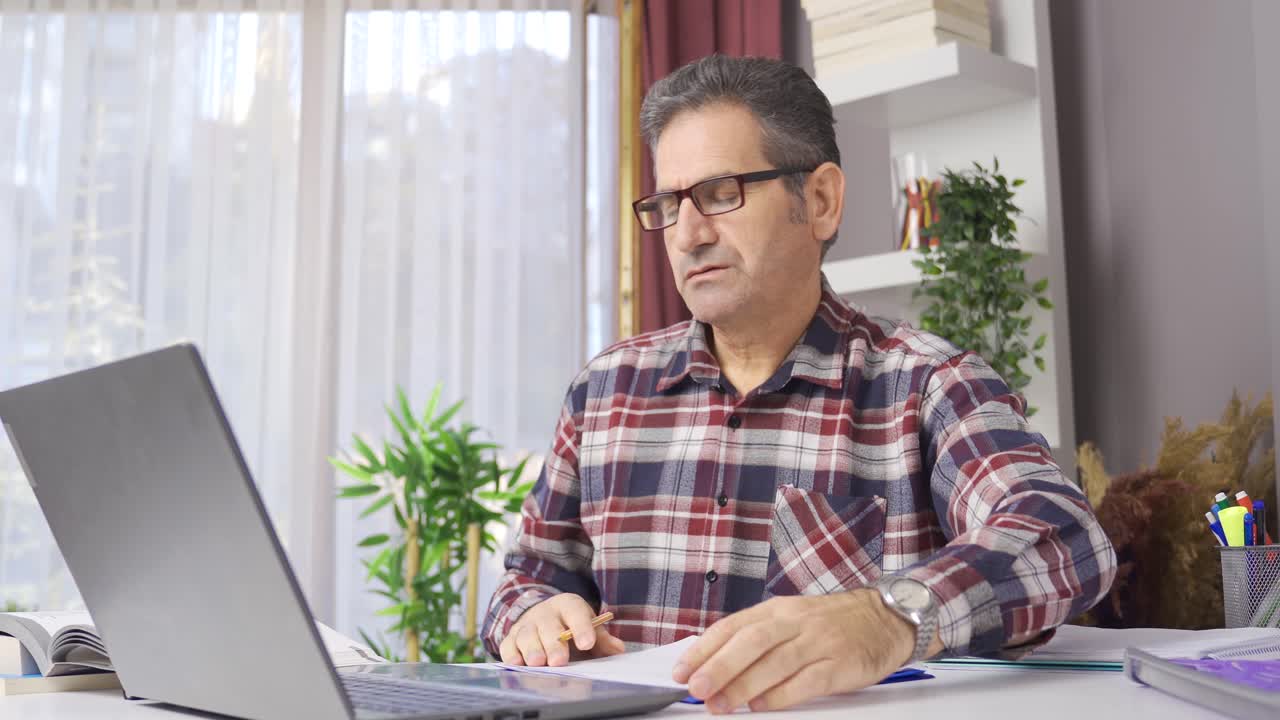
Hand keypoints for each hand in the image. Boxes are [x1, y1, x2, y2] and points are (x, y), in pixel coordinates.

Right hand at [498, 594, 624, 666]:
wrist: (542, 616)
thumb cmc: (569, 626)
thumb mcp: (588, 627)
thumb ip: (602, 639)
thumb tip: (618, 649)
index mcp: (568, 606)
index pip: (576, 613)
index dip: (582, 628)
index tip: (587, 643)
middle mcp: (545, 613)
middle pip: (548, 626)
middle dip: (553, 644)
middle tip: (560, 660)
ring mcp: (526, 625)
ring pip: (527, 635)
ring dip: (532, 649)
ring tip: (538, 663)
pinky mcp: (511, 638)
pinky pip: (508, 645)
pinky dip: (511, 655)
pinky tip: (516, 663)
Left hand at [672, 590, 934, 713]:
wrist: (885, 618)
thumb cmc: (831, 623)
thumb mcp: (790, 618)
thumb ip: (756, 638)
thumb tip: (712, 663)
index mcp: (777, 609)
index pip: (733, 626)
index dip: (705, 648)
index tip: (682, 670)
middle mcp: (795, 621)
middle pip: (751, 641)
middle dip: (719, 666)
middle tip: (696, 688)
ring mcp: (818, 641)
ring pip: (774, 662)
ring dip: (743, 685)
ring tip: (720, 704)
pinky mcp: (840, 663)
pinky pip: (805, 681)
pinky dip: (780, 695)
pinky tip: (760, 706)